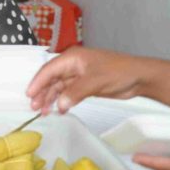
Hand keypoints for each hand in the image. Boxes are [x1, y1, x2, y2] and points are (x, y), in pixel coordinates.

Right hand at [26, 46, 141, 113]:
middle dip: (42, 92)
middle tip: (34, 107)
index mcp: (72, 58)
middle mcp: (72, 65)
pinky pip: (68, 93)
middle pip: (51, 79)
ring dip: (50, 98)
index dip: (38, 82)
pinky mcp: (85, 85)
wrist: (140, 77)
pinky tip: (58, 110)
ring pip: (58, 87)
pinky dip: (62, 101)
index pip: (49, 70)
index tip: (29, 95)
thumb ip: (75, 92)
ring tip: (43, 112)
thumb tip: (59, 105)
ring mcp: (78, 75)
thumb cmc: (117, 72)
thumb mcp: (95, 81)